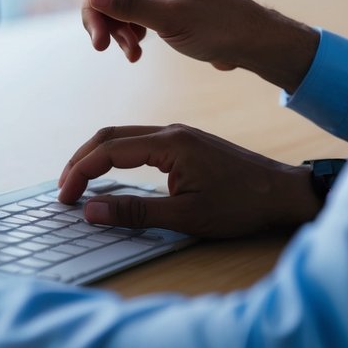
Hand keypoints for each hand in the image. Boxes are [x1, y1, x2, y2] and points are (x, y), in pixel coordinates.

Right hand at [32, 0, 318, 92]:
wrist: (254, 43)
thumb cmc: (220, 28)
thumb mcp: (171, 21)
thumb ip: (129, 7)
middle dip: (97, 16)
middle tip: (100, 47)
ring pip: (114, 4)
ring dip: (113, 30)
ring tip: (129, 55)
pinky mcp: (161, 7)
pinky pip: (129, 16)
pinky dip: (127, 35)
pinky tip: (136, 53)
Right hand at [58, 124, 321, 237]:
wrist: (283, 193)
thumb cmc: (240, 205)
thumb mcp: (186, 216)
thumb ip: (135, 212)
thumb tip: (91, 211)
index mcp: (169, 143)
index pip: (109, 151)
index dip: (81, 172)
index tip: (65, 198)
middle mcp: (170, 131)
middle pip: (110, 135)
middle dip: (81, 160)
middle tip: (63, 190)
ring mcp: (178, 134)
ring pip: (124, 135)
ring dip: (97, 156)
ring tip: (79, 183)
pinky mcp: (185, 142)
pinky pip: (139, 141)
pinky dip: (116, 155)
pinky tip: (111, 174)